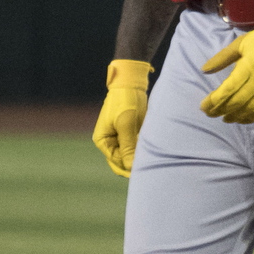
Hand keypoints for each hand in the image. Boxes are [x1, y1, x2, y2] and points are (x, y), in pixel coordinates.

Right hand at [93, 60, 152, 176]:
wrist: (131, 84)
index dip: (129, 167)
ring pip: (130, 156)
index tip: (143, 170)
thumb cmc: (126, 101)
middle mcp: (109, 141)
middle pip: (121, 162)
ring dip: (139, 156)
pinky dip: (142, 150)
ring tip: (151, 156)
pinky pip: (135, 148)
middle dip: (133, 165)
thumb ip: (128, 146)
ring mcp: (118, 138)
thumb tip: (130, 167)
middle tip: (150, 168)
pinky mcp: (128, 134)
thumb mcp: (126, 124)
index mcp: (102, 140)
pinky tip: (151, 149)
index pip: (116, 162)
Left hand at [198, 3, 253, 123]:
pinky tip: (243, 119)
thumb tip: (204, 70)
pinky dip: (253, 117)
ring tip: (226, 119)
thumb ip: (222, 58)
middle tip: (210, 114)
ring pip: (252, 108)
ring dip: (237, 116)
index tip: (204, 106)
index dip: (215, 101)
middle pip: (238, 101)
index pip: (229, 89)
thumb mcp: (240, 44)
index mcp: (249, 66)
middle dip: (222, 110)